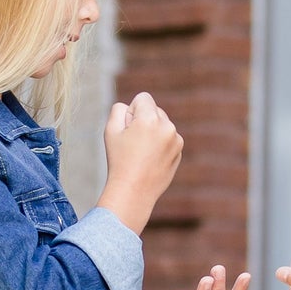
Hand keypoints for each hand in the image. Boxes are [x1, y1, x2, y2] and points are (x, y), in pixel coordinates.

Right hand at [98, 91, 182, 234]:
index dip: (132, 111)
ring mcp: (176, 140)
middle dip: (143, 120)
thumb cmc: (119, 160)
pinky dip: (160, 144)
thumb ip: (119, 109)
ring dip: (153, 132)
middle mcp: (167, 127)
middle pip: (154, 110)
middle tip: (133, 143)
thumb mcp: (110, 130)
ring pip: (162, 124)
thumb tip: (132, 107)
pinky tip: (150, 159)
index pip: (143, 98)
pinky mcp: (179, 151)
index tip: (128, 129)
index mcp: (150, 119)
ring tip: (141, 153)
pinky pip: (168, 138)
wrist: (134, 191)